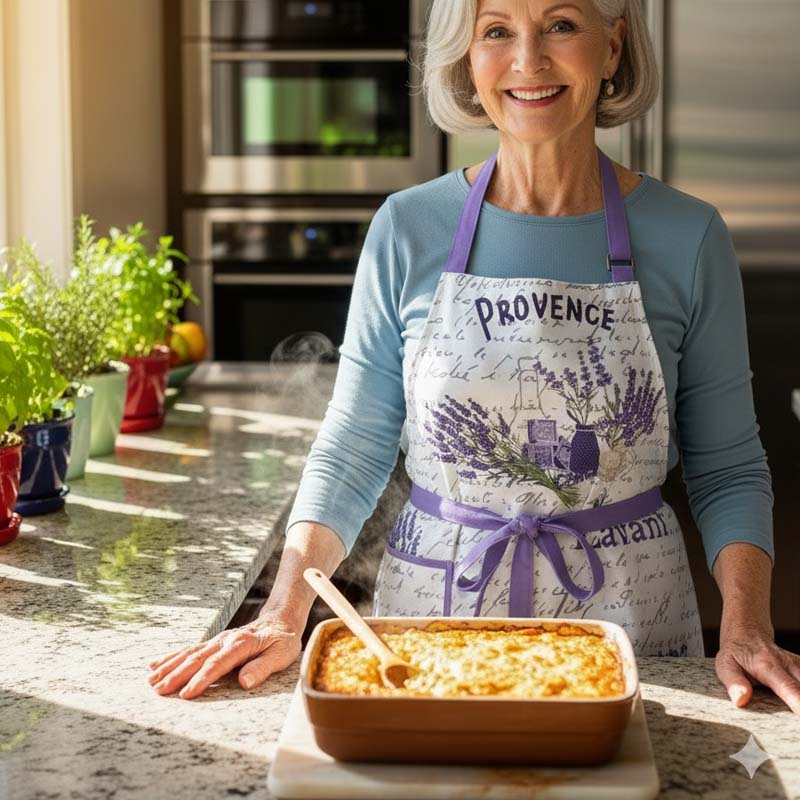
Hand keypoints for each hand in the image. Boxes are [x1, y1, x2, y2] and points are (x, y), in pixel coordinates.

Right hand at [147, 613, 301, 699]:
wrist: (281, 620)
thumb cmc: (283, 640)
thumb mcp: (281, 654)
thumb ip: (262, 667)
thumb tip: (244, 681)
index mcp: (241, 645)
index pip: (217, 664)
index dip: (201, 679)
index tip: (186, 694)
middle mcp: (225, 641)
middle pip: (197, 658)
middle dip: (176, 675)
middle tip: (158, 691)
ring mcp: (217, 641)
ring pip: (189, 653)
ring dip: (169, 666)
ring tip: (151, 681)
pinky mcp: (214, 643)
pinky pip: (189, 649)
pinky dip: (171, 657)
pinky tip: (155, 665)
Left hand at [716, 622, 799, 714]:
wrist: (747, 633)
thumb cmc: (736, 653)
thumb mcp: (726, 665)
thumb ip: (734, 682)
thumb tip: (741, 700)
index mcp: (768, 666)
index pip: (789, 688)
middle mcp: (789, 665)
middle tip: (797, 727)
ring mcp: (799, 666)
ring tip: (797, 714)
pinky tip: (797, 704)